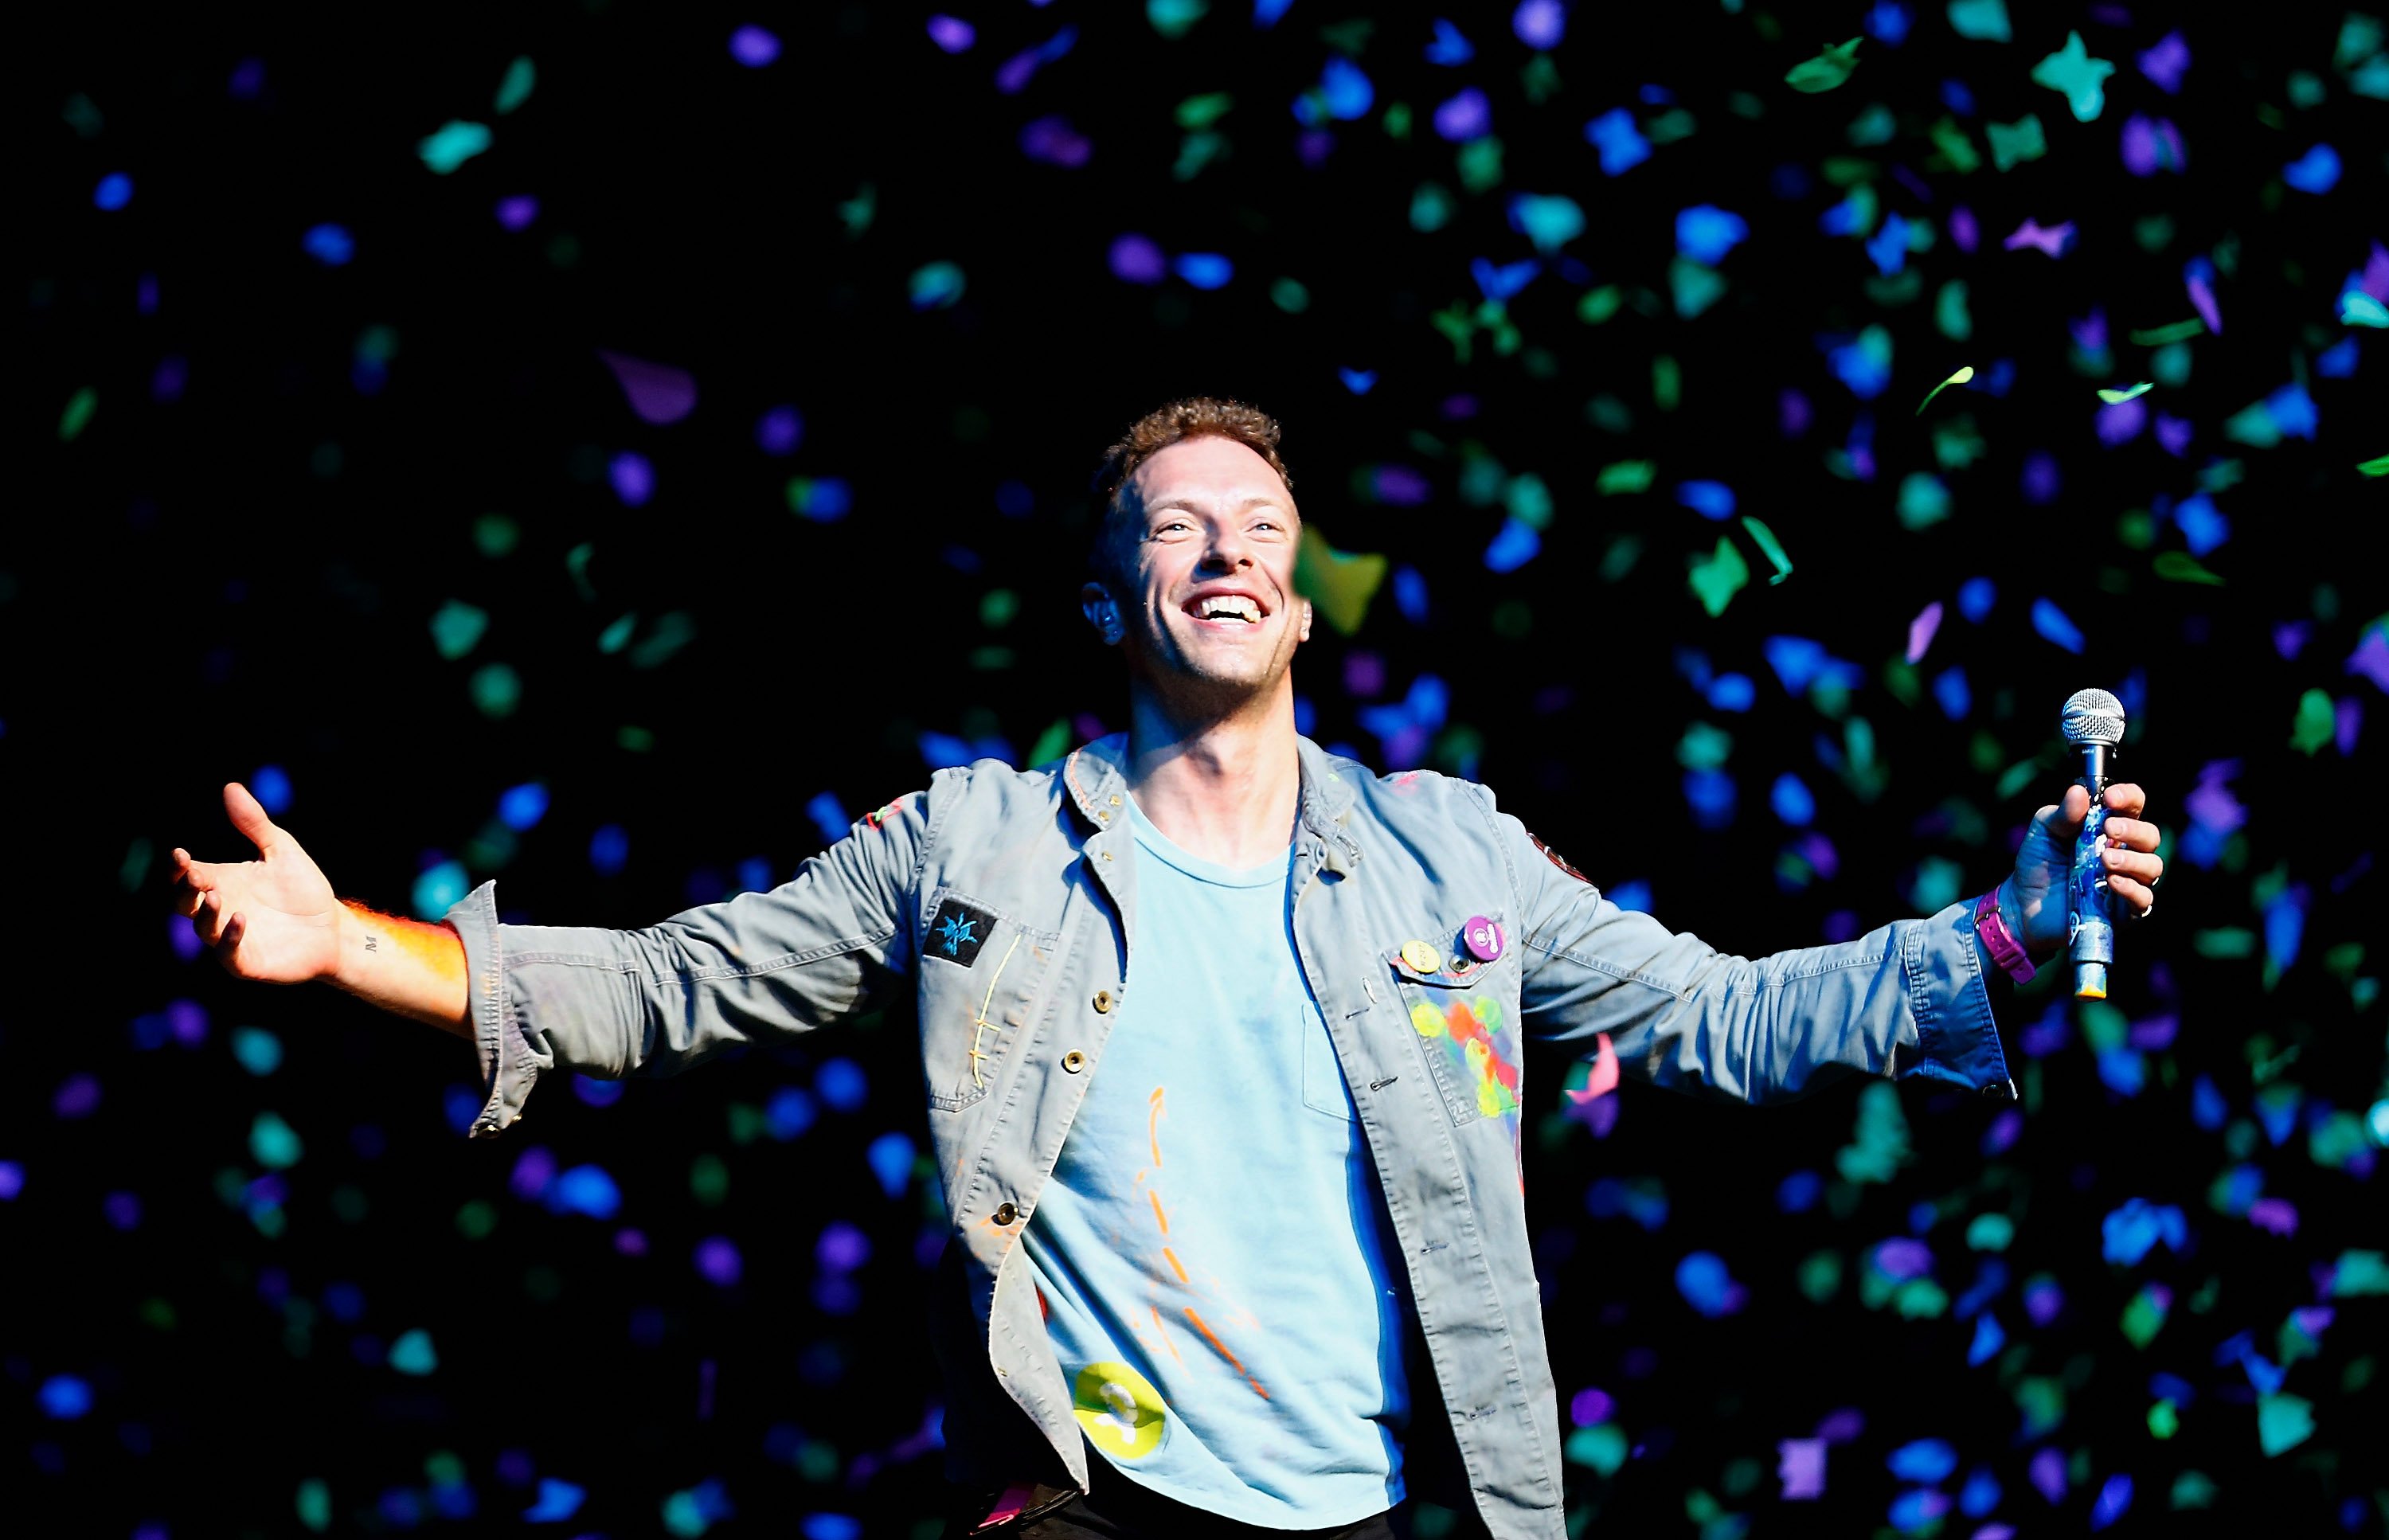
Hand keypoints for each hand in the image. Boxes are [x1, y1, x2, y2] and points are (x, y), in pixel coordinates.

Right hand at [171, 782, 344, 982]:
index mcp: (221, 883)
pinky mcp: (247, 961)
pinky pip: (230, 953)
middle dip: (184, 890)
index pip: (187, 875)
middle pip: (185, 903)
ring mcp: (230, 937)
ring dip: (206, 914)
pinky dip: (231, 938)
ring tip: (215, 897)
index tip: (179, 854)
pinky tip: (240, 919)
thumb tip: (230, 787)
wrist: (333, 927)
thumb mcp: (281, 849)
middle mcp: (220, 911)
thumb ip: (255, 824)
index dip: (178, 867)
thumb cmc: (302, 889)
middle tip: (193, 875)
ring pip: (204, 929)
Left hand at [2005, 782, 2163, 956]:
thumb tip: (2079, 791)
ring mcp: (2127, 880)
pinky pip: (2144, 899)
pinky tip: (2111, 882)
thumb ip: (2062, 813)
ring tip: (2105, 860)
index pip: (2133, 805)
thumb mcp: (2044, 831)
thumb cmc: (2038, 863)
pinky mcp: (2124, 909)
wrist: (2024, 906)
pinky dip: (2131, 888)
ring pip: (2153, 866)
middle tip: (2109, 830)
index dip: (2129, 797)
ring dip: (2133, 860)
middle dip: (2133, 829)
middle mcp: (2125, 851)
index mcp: (2108, 827)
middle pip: (2150, 835)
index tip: (2110, 798)